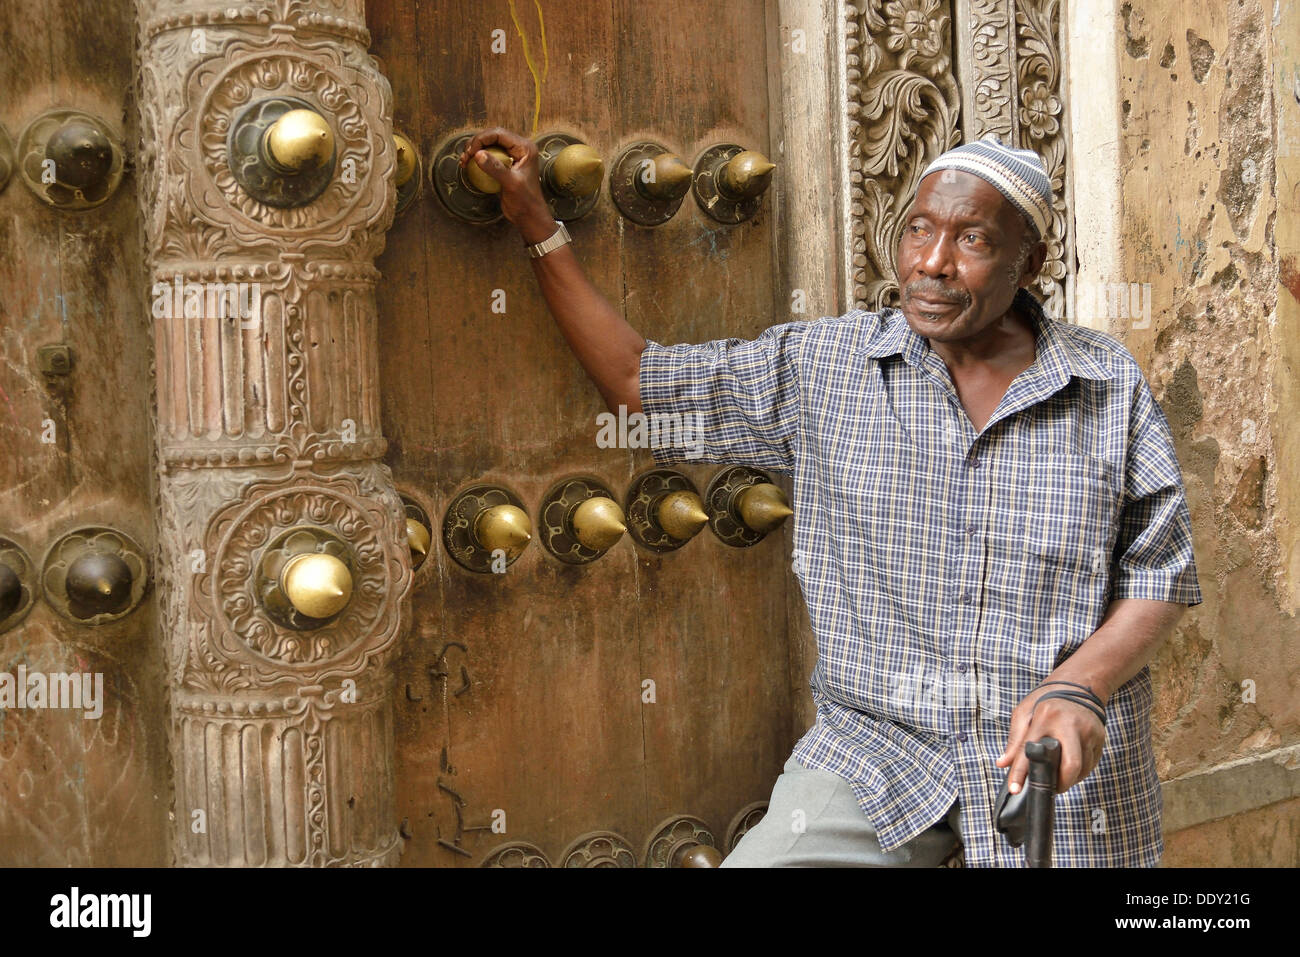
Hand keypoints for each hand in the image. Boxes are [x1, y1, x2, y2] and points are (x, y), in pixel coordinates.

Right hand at [457, 127, 554, 242]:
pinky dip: (478, 159)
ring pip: (489, 146)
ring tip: (465, 161)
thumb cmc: (525, 201)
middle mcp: (519, 149)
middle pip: (493, 137)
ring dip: (475, 151)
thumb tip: (478, 154)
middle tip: (466, 157)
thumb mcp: (511, 184)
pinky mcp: (505, 166)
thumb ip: (495, 168)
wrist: (529, 216)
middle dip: (476, 144)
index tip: (470, 151)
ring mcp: (512, 157)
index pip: (499, 134)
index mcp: (525, 148)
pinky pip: (489, 156)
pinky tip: (469, 165)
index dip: (481, 139)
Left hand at [995, 685, 1105, 794]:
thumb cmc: (1046, 701)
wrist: (1078, 685)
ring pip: (1082, 769)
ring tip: (1058, 773)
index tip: (1015, 789)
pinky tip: (1070, 764)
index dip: (1021, 772)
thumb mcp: (1024, 713)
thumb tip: (1002, 763)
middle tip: (1051, 787)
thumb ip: (1015, 740)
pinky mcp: (1100, 738)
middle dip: (1061, 783)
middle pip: (1071, 766)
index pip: (1031, 750)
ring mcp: (1089, 732)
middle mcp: (1070, 725)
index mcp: (1046, 717)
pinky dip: (1080, 770)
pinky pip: (1091, 764)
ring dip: (1070, 778)